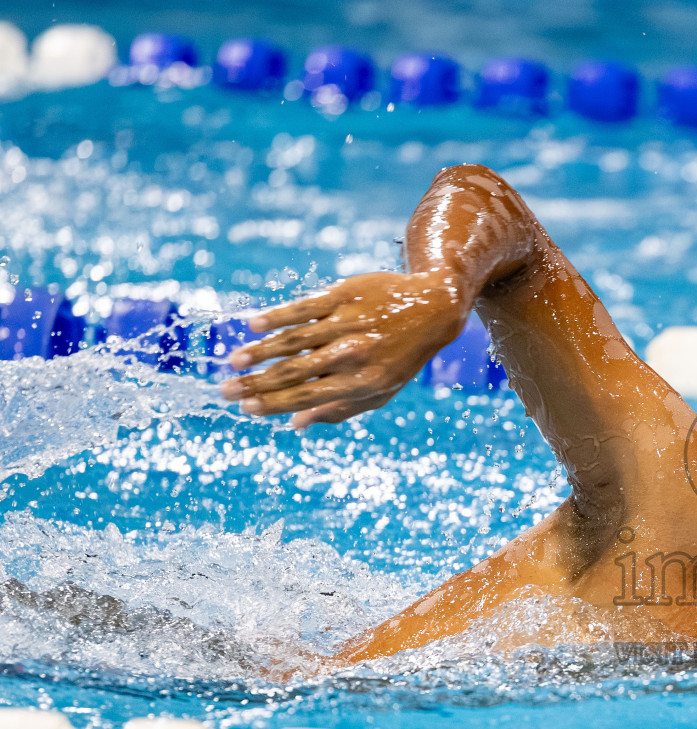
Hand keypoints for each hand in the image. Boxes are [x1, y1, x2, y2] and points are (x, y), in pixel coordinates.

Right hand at [219, 270, 468, 428]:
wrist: (431, 306)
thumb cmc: (400, 356)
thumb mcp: (381, 390)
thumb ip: (339, 410)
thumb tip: (296, 426)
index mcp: (362, 382)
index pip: (307, 397)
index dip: (273, 404)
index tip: (245, 408)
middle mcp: (354, 353)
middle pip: (294, 371)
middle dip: (255, 383)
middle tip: (225, 390)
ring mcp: (347, 322)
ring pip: (293, 339)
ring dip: (259, 351)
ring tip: (235, 361)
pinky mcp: (343, 294)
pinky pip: (303, 307)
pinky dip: (276, 317)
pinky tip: (254, 326)